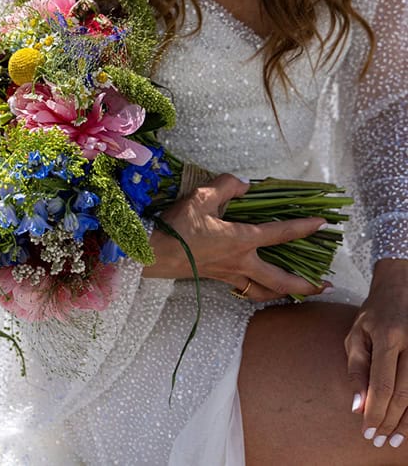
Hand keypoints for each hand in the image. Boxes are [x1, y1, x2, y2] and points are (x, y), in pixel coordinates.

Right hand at [143, 173, 328, 300]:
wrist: (153, 253)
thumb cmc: (177, 226)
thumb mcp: (201, 197)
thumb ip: (227, 187)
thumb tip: (245, 185)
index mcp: (241, 240)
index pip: (280, 233)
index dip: (304, 227)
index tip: (323, 224)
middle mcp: (241, 262)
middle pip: (281, 279)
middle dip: (306, 283)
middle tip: (326, 283)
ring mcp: (230, 274)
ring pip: (265, 291)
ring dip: (286, 293)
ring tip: (301, 291)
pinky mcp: (217, 279)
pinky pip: (247, 290)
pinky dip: (261, 291)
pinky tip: (263, 287)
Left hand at [346, 258, 407, 448]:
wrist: (401, 288)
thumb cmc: (374, 313)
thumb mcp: (357, 334)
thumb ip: (356, 369)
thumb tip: (357, 406)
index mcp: (388, 336)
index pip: (382, 383)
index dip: (375, 411)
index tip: (367, 431)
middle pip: (403, 393)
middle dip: (389, 421)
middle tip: (378, 439)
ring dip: (405, 422)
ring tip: (393, 439)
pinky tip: (407, 422)